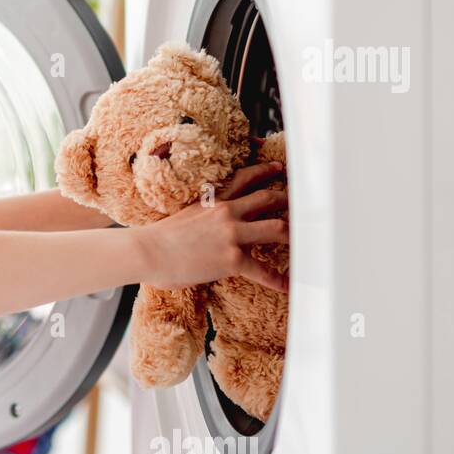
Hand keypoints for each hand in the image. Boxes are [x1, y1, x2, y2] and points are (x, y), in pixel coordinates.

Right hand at [136, 162, 288, 291]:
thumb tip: (205, 227)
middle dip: (288, 201)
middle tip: (302, 205)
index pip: (246, 178)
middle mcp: (227, 213)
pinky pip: (264, 271)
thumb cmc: (157, 238)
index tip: (279, 168)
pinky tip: (289, 286)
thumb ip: (201, 216)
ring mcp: (232, 235)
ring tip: (304, 241)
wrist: (148, 252)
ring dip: (293, 235)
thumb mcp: (183, 216)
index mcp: (214, 201)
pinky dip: (279, 280)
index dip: (266, 171)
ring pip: (276, 228)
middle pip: (268, 199)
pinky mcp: (233, 259)